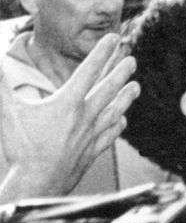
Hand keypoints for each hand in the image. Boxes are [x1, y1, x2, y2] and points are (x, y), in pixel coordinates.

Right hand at [0, 33, 138, 200]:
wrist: (36, 183)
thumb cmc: (22, 148)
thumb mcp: (8, 112)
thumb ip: (1, 85)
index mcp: (67, 103)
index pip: (88, 70)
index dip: (102, 52)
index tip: (114, 39)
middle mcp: (85, 117)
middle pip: (108, 89)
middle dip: (120, 72)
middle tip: (132, 59)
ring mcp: (91, 135)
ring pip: (114, 111)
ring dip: (126, 97)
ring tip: (136, 87)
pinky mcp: (92, 152)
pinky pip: (110, 135)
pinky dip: (118, 126)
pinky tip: (123, 121)